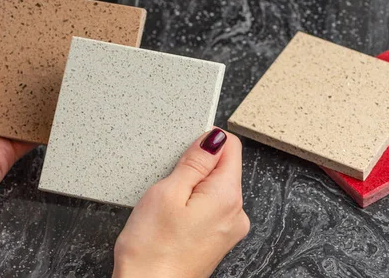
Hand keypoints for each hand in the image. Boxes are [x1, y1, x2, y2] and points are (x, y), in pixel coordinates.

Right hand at [113, 128, 248, 277]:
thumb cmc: (152, 249)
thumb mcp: (167, 192)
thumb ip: (195, 161)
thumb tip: (213, 138)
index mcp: (228, 196)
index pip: (231, 147)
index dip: (204, 141)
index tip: (183, 152)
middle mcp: (236, 213)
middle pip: (222, 168)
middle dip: (195, 167)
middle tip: (168, 186)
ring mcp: (228, 229)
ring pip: (214, 188)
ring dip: (191, 187)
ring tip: (167, 206)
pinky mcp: (217, 239)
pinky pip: (209, 207)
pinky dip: (191, 204)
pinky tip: (172, 218)